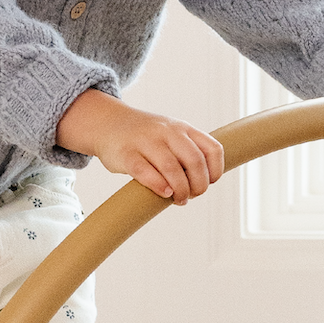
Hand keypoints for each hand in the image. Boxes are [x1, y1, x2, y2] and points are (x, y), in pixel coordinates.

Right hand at [56, 90, 226, 203]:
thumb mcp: (171, 134)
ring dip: (180, 190)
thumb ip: (187, 152)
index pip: (212, 149)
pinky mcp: (126, 154)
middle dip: (198, 185)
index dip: (216, 171)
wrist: (108, 123)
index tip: (209, 183)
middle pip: (194, 161)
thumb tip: (204, 183)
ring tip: (179, 199)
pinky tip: (164, 193)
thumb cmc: (144, 137)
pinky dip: (158, 185)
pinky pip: (145, 172)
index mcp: (183, 128)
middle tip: (192, 195)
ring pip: (171, 168)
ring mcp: (146, 141)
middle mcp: (167, 131)